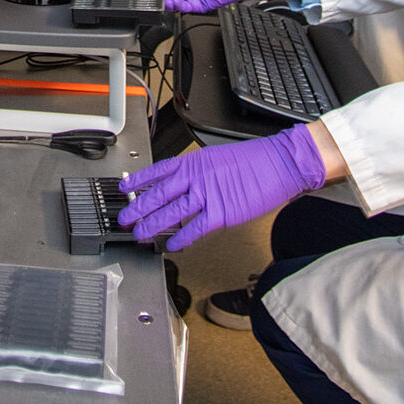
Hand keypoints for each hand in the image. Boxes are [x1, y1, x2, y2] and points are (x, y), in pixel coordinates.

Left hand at [118, 125, 325, 250]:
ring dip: (153, 225)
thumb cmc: (254, 161)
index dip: (138, 181)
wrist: (279, 163)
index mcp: (194, 162)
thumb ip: (197, 172)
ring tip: (140, 234)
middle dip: (138, 208)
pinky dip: (182, 238)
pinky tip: (172, 245)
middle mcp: (196, 177)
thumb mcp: (217, 158)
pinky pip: (195, 228)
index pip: (158, 171)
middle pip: (158, 194)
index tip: (124, 188)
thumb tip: (181, 185)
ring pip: (171, 212)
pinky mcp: (222, 213)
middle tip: (124, 219)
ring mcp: (208, 195)